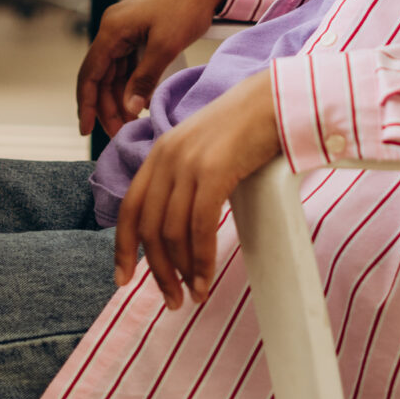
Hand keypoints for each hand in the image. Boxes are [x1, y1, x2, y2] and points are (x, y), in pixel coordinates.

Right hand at [76, 0, 230, 136]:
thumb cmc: (186, 7)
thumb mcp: (166, 46)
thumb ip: (145, 79)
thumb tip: (129, 109)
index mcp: (112, 29)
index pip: (90, 74)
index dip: (87, 104)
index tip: (86, 129)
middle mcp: (113, 29)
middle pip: (101, 76)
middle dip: (107, 106)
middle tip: (119, 132)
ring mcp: (125, 30)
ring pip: (115, 73)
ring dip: (120, 98)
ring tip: (130, 123)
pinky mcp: (138, 33)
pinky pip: (128, 64)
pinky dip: (132, 84)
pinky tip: (140, 103)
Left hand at [114, 69, 279, 308]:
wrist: (276, 98)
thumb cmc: (249, 127)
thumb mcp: (205, 149)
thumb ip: (187, 178)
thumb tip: (183, 224)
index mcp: (160, 153)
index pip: (130, 208)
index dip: (123, 248)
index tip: (123, 279)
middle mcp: (167, 158)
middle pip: (150, 228)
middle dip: (158, 271)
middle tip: (172, 300)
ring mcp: (188, 163)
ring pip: (173, 233)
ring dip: (183, 272)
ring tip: (195, 294)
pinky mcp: (213, 170)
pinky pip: (199, 226)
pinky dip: (201, 260)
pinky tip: (206, 278)